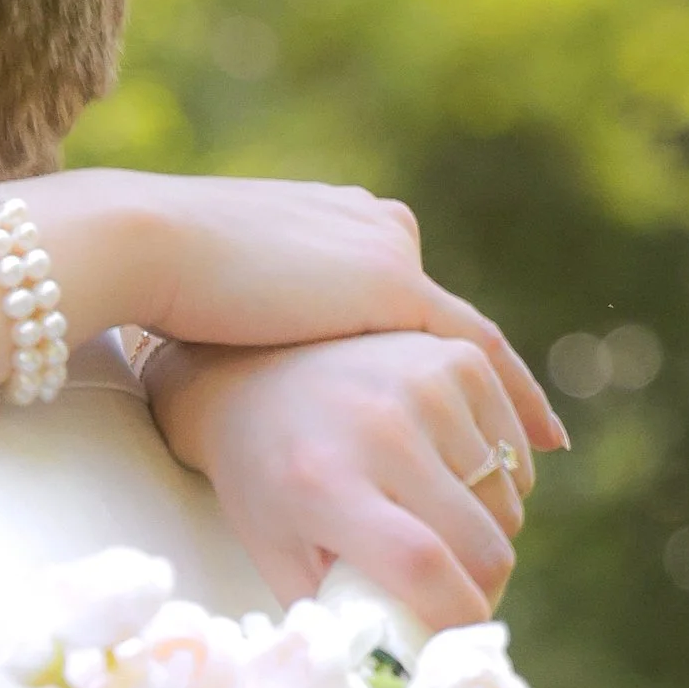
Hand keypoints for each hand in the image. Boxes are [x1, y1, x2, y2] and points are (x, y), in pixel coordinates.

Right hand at [28, 168, 561, 456]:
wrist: (148, 245)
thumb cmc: (156, 283)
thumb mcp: (220, 293)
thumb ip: (251, 315)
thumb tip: (243, 365)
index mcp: (333, 220)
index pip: (402, 300)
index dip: (431, 359)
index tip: (456, 403)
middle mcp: (377, 226)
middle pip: (442, 329)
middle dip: (476, 396)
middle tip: (510, 453)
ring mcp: (390, 253)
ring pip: (468, 349)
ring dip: (498, 412)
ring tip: (529, 467)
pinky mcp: (393, 287)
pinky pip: (478, 353)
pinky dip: (513, 403)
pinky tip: (540, 447)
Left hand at [142, 328, 554, 630]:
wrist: (251, 375)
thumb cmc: (264, 481)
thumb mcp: (278, 553)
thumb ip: (336, 614)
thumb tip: (401, 671)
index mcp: (326, 486)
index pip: (421, 563)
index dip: (456, 613)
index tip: (460, 635)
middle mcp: (380, 429)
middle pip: (481, 540)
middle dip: (482, 586)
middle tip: (455, 595)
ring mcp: (426, 387)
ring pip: (506, 502)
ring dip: (486, 533)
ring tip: (436, 528)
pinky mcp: (459, 360)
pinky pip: (515, 454)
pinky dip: (501, 484)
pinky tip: (453, 484)